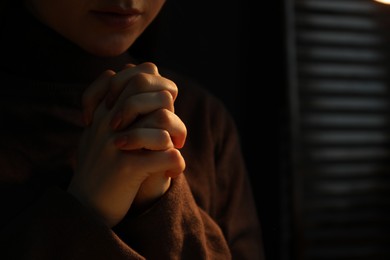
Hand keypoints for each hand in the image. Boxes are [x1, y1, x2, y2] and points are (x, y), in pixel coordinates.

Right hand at [68, 63, 185, 226]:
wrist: (86, 205)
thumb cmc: (100, 166)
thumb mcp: (100, 130)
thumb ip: (114, 102)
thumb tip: (132, 71)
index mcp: (104, 109)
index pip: (138, 74)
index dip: (160, 84)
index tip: (162, 108)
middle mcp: (108, 121)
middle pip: (156, 93)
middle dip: (172, 109)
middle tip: (173, 131)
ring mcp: (116, 143)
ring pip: (165, 120)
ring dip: (178, 135)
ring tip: (174, 149)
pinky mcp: (126, 168)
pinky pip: (168, 155)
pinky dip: (176, 163)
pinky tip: (171, 172)